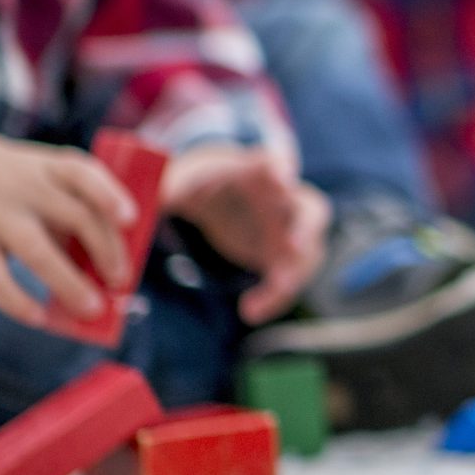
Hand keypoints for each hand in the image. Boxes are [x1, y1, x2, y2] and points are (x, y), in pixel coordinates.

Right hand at [0, 130, 137, 326]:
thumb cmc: (14, 183)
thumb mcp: (44, 179)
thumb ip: (73, 213)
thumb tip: (106, 271)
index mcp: (52, 167)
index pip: (84, 173)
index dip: (109, 194)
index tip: (131, 220)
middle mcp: (26, 186)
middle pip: (74, 216)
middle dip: (105, 251)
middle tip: (121, 282)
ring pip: (36, 249)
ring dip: (68, 283)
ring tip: (91, 309)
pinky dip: (17, 301)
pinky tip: (39, 318)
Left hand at [164, 144, 328, 324]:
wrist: (222, 198)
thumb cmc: (208, 183)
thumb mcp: (185, 182)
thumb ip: (175, 188)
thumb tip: (162, 196)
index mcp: (257, 172)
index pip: (275, 162)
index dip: (281, 168)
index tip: (281, 177)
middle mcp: (285, 200)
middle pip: (311, 210)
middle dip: (306, 228)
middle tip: (296, 247)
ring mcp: (291, 230)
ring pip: (307, 253)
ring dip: (290, 278)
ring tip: (257, 305)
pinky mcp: (286, 257)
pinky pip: (289, 279)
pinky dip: (273, 298)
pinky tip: (249, 311)